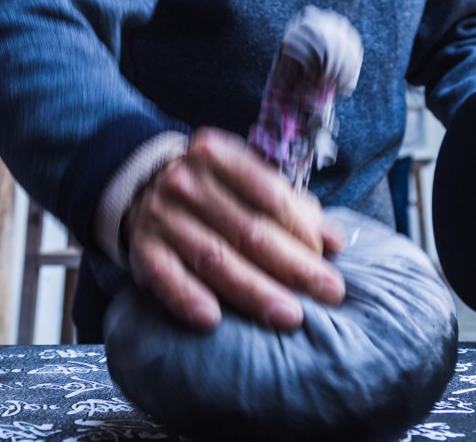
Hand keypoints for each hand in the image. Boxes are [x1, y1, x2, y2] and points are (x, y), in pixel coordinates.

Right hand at [123, 126, 346, 331]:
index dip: (303, 230)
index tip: (328, 260)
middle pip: (248, 230)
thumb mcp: (245, 179)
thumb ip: (291, 205)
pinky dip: (188, 298)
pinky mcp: (142, 248)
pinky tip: (213, 320)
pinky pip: (166, 276)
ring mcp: (161, 215)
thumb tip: (335, 241)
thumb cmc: (211, 188)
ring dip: (254, 290)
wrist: (140, 186)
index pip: (270, 195)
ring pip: (214, 257)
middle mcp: (186, 181)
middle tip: (328, 293)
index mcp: (217, 154)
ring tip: (288, 315)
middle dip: (293, 266)